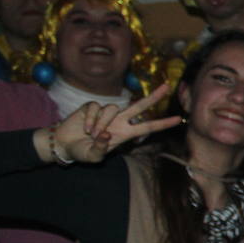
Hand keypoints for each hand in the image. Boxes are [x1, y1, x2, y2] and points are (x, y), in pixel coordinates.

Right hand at [49, 84, 179, 162]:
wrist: (65, 144)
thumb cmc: (82, 152)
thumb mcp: (93, 156)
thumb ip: (100, 149)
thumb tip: (107, 134)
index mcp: (125, 133)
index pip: (148, 127)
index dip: (163, 124)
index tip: (178, 119)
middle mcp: (119, 121)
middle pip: (140, 105)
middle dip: (153, 96)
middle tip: (167, 86)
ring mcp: (106, 113)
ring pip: (112, 108)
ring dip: (101, 122)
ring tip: (91, 133)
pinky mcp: (92, 106)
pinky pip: (95, 107)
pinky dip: (90, 118)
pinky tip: (84, 127)